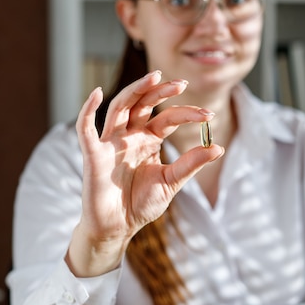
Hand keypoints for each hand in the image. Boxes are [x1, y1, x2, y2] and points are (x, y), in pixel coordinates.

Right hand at [66, 71, 223, 276]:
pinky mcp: (93, 153)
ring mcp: (110, 142)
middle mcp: (130, 136)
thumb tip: (218, 147)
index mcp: (148, 141)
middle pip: (143, 104)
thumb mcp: (171, 182)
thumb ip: (191, 164)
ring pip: (120, 106)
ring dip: (136, 90)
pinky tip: (98, 93)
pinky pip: (86, 128)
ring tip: (155, 77)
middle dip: (161, 91)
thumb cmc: (141, 204)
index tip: (209, 116)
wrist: (118, 228)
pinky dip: (88, 109)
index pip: (168, 118)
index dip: (187, 114)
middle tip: (183, 84)